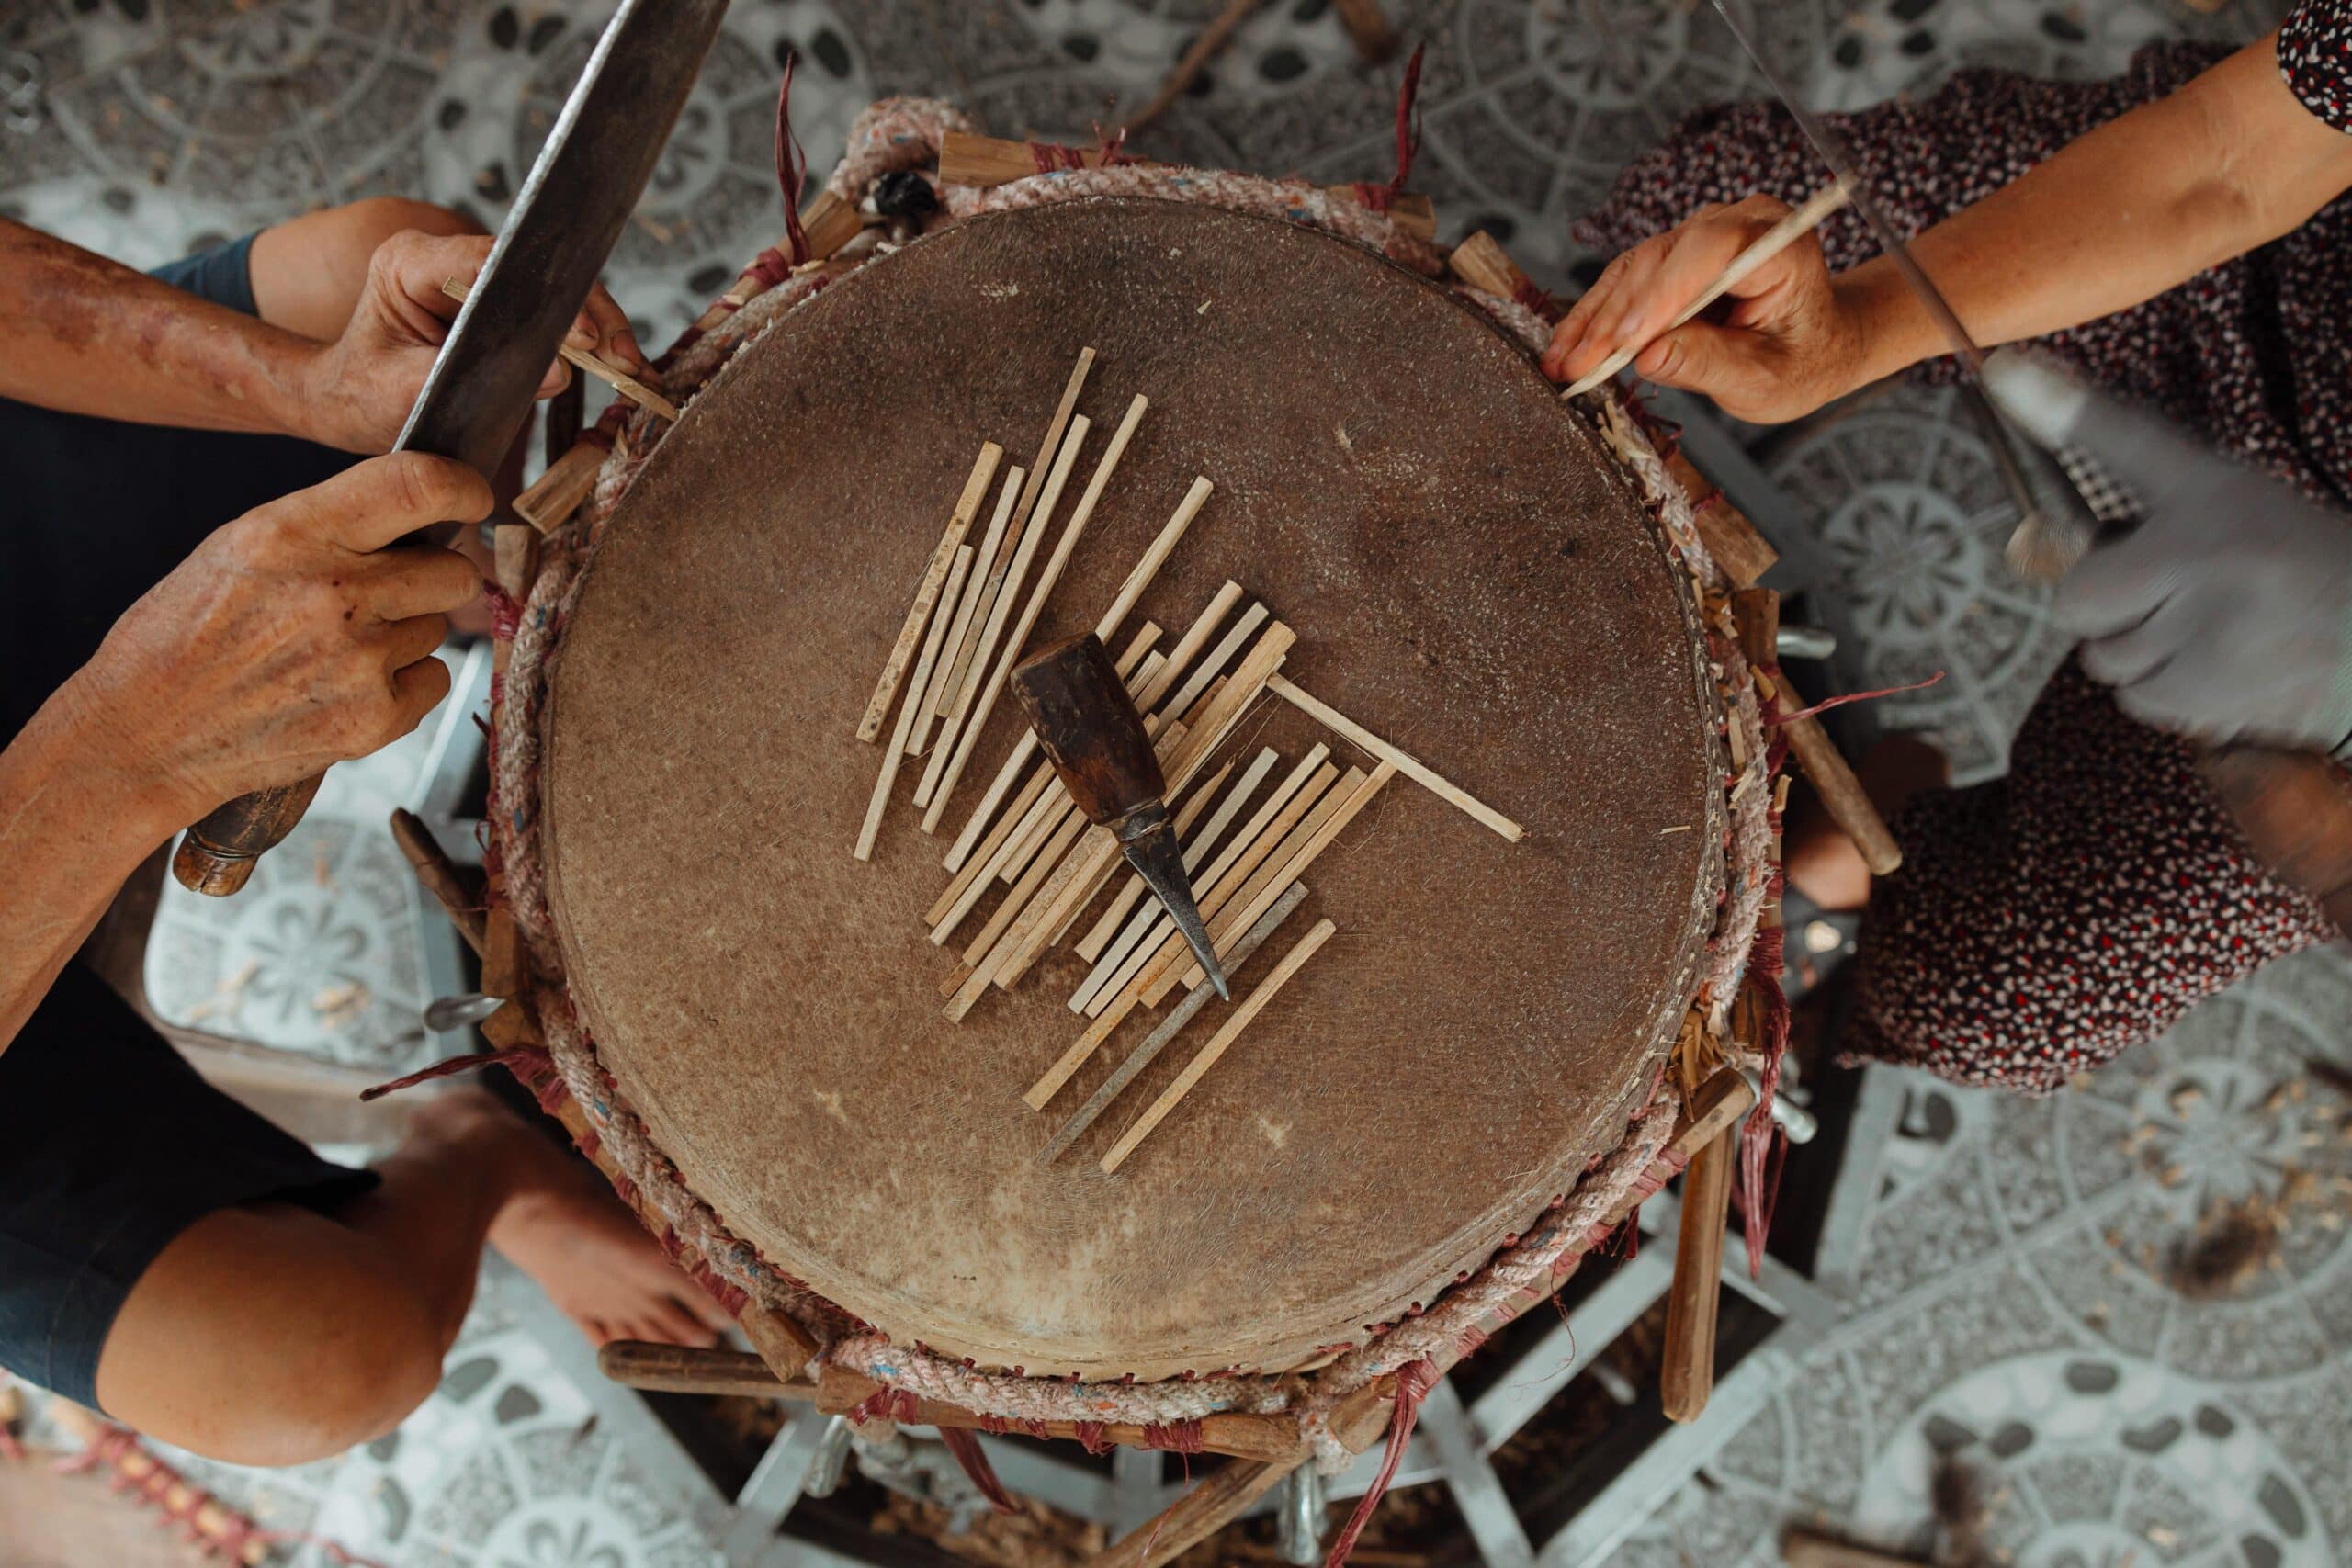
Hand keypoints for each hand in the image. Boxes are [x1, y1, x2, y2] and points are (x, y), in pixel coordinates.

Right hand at [65, 454, 494, 820]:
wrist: (146, 733)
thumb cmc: (189, 633)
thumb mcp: (243, 547)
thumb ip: (332, 527)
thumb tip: (425, 517)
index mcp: (295, 532)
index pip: (417, 486)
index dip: (462, 489)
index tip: (472, 500)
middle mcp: (335, 592)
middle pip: (452, 570)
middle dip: (435, 578)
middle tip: (391, 592)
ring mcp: (358, 660)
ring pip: (437, 627)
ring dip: (404, 634)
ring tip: (334, 649)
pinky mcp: (372, 719)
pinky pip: (433, 680)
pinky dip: (403, 685)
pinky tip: (346, 687)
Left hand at [296, 230, 646, 453]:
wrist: (342, 400)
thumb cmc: (360, 396)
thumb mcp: (403, 394)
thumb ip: (472, 381)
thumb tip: (558, 372)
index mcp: (409, 263)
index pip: (492, 264)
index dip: (546, 296)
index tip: (583, 336)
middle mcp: (442, 258)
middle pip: (534, 268)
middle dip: (586, 310)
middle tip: (624, 356)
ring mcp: (470, 276)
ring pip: (549, 285)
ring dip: (593, 323)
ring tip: (628, 364)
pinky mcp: (492, 300)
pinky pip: (545, 307)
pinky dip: (581, 335)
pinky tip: (610, 361)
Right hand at [1541, 195, 1870, 424]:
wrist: (1816, 342)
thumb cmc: (1803, 361)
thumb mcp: (1766, 380)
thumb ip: (1709, 364)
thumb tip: (1647, 357)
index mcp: (1782, 247)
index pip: (1714, 250)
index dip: (1666, 291)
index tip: (1630, 340)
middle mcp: (1740, 224)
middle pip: (1665, 258)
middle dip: (1619, 317)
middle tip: (1580, 365)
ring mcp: (1703, 232)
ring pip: (1637, 267)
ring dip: (1597, 319)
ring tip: (1563, 363)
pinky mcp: (1675, 252)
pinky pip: (1627, 279)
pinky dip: (1597, 315)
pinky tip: (1567, 346)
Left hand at [1985, 353, 2351, 756]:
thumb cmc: (2297, 571)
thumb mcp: (2236, 507)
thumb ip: (2144, 514)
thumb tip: (2054, 469)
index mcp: (2218, 493)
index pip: (2131, 441)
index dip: (2069, 409)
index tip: (2005, 371)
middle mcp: (2210, 550)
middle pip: (2076, 598)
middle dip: (2109, 610)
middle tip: (2175, 600)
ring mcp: (2208, 623)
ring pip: (2104, 656)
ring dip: (2143, 656)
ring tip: (2215, 634)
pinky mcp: (2212, 686)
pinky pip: (2135, 698)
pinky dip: (2168, 695)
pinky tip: (2224, 671)